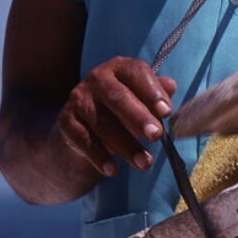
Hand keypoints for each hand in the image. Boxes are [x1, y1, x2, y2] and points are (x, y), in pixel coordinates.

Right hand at [56, 57, 176, 176]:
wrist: (83, 125)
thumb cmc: (122, 108)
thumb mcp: (141, 97)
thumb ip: (157, 92)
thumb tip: (172, 86)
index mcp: (120, 67)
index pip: (137, 73)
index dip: (153, 91)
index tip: (167, 111)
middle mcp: (97, 77)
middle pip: (118, 97)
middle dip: (139, 118)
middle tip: (157, 135)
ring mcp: (79, 98)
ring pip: (103, 123)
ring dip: (126, 145)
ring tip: (144, 162)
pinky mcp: (66, 121)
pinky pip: (83, 140)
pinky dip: (99, 156)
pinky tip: (113, 169)